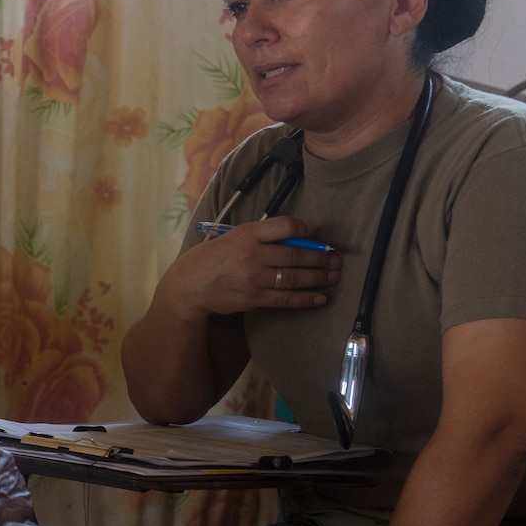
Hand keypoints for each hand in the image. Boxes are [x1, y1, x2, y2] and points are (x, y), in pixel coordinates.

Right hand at [158, 215, 340, 320]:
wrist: (190, 286)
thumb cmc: (212, 258)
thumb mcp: (232, 237)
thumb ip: (260, 237)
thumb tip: (295, 239)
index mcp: (247, 234)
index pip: (284, 226)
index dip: (303, 230)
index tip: (313, 236)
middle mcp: (252, 254)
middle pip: (296, 255)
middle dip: (320, 258)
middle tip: (336, 260)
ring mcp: (254, 278)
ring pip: (295, 277)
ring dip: (319, 277)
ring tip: (334, 276)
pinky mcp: (254, 299)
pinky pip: (286, 299)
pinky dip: (306, 298)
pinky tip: (320, 297)